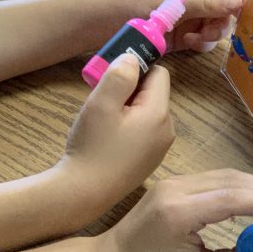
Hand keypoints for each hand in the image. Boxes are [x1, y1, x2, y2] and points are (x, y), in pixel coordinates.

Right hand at [57, 53, 174, 222]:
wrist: (85, 193)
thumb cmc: (92, 147)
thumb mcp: (102, 103)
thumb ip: (120, 75)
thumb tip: (133, 59)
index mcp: (160, 113)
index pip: (159, 74)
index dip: (136, 69)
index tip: (112, 78)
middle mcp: (167, 130)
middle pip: (154, 94)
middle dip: (131, 91)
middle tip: (103, 101)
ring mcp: (160, 148)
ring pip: (148, 113)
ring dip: (128, 110)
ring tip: (104, 123)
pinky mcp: (149, 161)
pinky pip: (144, 132)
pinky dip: (129, 128)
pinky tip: (108, 140)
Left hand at [103, 0, 247, 52]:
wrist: (102, 24)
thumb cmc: (134, 2)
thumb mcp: (173, 1)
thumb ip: (207, 2)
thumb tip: (239, 2)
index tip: (252, 12)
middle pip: (225, 5)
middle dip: (224, 19)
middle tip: (215, 30)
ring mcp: (187, 16)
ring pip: (215, 25)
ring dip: (213, 33)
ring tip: (197, 38)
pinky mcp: (180, 36)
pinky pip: (202, 39)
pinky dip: (201, 43)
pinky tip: (190, 44)